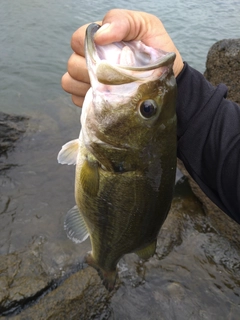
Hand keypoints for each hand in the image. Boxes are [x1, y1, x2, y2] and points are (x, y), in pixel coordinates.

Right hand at [61, 9, 183, 106]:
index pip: (77, 40)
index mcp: (100, 39)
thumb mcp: (146, 26)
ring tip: (110, 88)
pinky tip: (107, 99)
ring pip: (69, 81)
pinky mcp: (89, 99)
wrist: (167, 80)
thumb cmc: (156, 51)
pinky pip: (76, 99)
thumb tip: (99, 36)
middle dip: (91, 70)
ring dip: (88, 86)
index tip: (111, 55)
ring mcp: (87, 80)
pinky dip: (89, 100)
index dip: (88, 48)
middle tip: (114, 76)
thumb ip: (123, 21)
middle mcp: (89, 59)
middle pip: (72, 63)